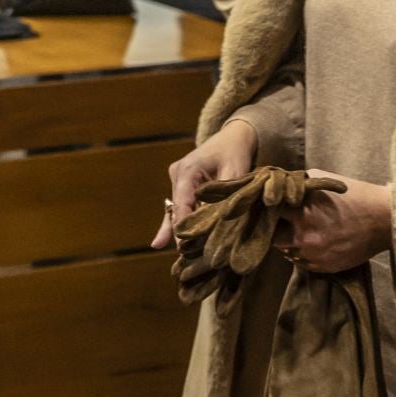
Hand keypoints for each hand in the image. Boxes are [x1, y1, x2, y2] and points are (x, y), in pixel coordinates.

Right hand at [153, 120, 256, 247]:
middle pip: (177, 211)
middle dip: (185, 234)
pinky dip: (175, 224)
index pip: (182, 206)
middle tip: (190, 260)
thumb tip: (224, 226)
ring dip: (181, 231)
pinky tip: (158, 243)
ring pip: (176, 210)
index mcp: (187, 171)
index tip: (190, 251)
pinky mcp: (182, 185)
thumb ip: (227, 198)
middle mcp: (177, 175)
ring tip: (179, 258)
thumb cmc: (236, 152)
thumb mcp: (236, 174)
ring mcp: (177, 179)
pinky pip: (178, 207)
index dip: (186, 229)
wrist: (233, 136)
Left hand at [277, 170, 392, 272]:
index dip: (269, 207)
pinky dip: (303, 253)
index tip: (272, 204)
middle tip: (284, 220)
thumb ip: (296, 184)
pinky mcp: (327, 268)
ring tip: (300, 231)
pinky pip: (303, 263)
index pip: (269, 212)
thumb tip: (277, 184)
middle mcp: (305, 239)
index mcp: (301, 214)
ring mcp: (316, 257)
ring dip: (289, 242)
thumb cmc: (355, 195)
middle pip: (273, 237)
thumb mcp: (321, 179)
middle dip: (276, 228)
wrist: (386, 219)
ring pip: (287, 252)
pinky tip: (312, 242)